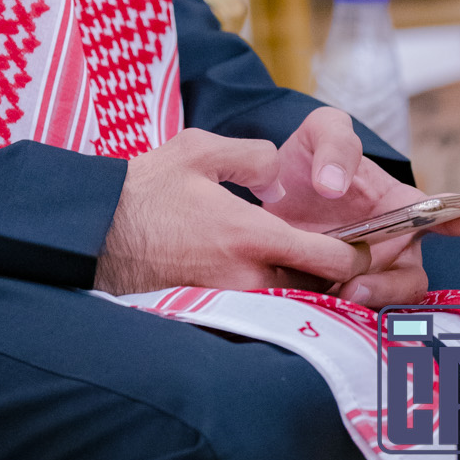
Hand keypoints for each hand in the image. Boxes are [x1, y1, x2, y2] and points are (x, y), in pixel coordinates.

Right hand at [94, 128, 372, 296]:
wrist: (96, 232)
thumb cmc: (147, 188)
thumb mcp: (198, 149)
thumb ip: (252, 155)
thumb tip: (278, 172)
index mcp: (253, 235)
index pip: (332, 260)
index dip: (358, 254)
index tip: (363, 244)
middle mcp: (249, 276)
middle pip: (317, 287)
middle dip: (332, 273)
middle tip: (337, 252)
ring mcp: (230, 299)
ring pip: (288, 300)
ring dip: (301, 285)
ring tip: (300, 262)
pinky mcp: (212, 310)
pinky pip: (258, 307)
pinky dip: (270, 295)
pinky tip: (261, 274)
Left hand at [255, 107, 459, 307]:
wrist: (266, 195)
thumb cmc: (309, 160)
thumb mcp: (321, 131)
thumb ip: (336, 143)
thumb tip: (335, 184)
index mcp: (404, 207)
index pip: (452, 214)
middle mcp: (394, 248)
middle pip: (411, 278)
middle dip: (390, 286)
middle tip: (359, 286)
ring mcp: (366, 275)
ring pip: (381, 301)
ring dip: (364, 300)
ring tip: (337, 291)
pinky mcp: (333, 294)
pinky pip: (345, 314)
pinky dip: (333, 310)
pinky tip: (314, 298)